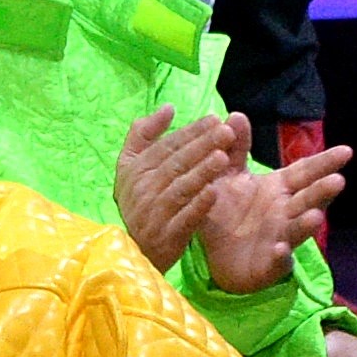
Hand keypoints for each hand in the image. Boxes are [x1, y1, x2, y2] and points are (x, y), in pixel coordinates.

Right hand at [112, 107, 240, 271]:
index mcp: (135, 168)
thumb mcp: (130, 166)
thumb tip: (168, 107)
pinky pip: (184, 217)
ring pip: (181, 188)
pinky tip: (214, 193)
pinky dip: (198, 205)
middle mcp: (142, 188)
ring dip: (202, 172)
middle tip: (226, 132)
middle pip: (176, 163)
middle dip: (202, 145)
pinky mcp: (165, 235)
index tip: (215, 119)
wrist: (133, 249)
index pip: (167, 145)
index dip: (191, 131)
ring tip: (223, 157)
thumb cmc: (138, 202)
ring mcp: (153, 212)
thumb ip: (143, 134)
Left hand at [195, 141, 350, 295]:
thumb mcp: (227, 177)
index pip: (304, 172)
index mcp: (278, 188)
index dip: (325, 162)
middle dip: (322, 191)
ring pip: (298, 230)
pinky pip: (277, 261)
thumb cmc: (228, 212)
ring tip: (315, 217)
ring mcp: (281, 238)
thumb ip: (234, 149)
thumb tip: (236, 114)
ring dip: (307, 224)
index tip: (347, 150)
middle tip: (338, 180)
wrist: (213, 254)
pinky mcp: (269, 264)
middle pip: (308, 199)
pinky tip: (280, 249)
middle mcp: (285, 212)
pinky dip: (280, 256)